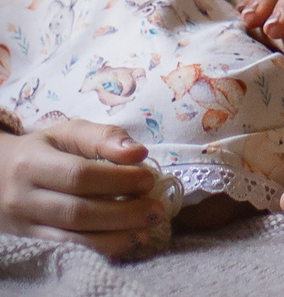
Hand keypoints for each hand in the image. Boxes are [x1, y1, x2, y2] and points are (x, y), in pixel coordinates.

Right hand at [0, 120, 161, 257]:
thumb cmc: (43, 150)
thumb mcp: (68, 133)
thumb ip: (103, 137)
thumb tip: (138, 151)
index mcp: (32, 164)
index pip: (79, 175)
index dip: (117, 179)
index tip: (150, 178)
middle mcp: (24, 199)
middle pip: (77, 212)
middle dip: (122, 212)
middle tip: (157, 209)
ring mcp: (25, 226)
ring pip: (72, 238)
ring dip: (115, 235)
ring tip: (148, 228)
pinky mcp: (30, 244)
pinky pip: (67, 251)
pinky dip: (100, 248)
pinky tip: (126, 241)